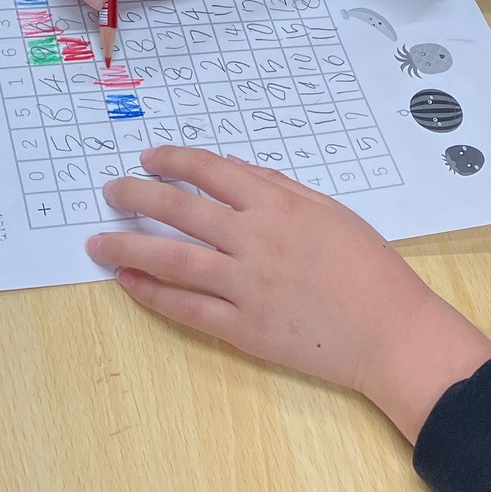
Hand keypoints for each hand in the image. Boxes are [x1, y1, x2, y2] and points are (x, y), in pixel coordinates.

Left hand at [92, 147, 490, 441]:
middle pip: (179, 211)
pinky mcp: (245, 330)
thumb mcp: (328, 210)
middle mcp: (254, 240)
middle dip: (137, 196)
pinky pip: (187, 310)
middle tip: (110, 191)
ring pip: (172, 260)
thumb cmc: (369, 267)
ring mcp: (246, 287)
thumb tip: (231, 169)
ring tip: (98, 242)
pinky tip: (128, 284)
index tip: (147, 158)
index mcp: (277, 205)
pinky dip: (153, 296)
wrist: (392, 333)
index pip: (210, 171)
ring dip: (129, 247)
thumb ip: (277, 187)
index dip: (173, 161)